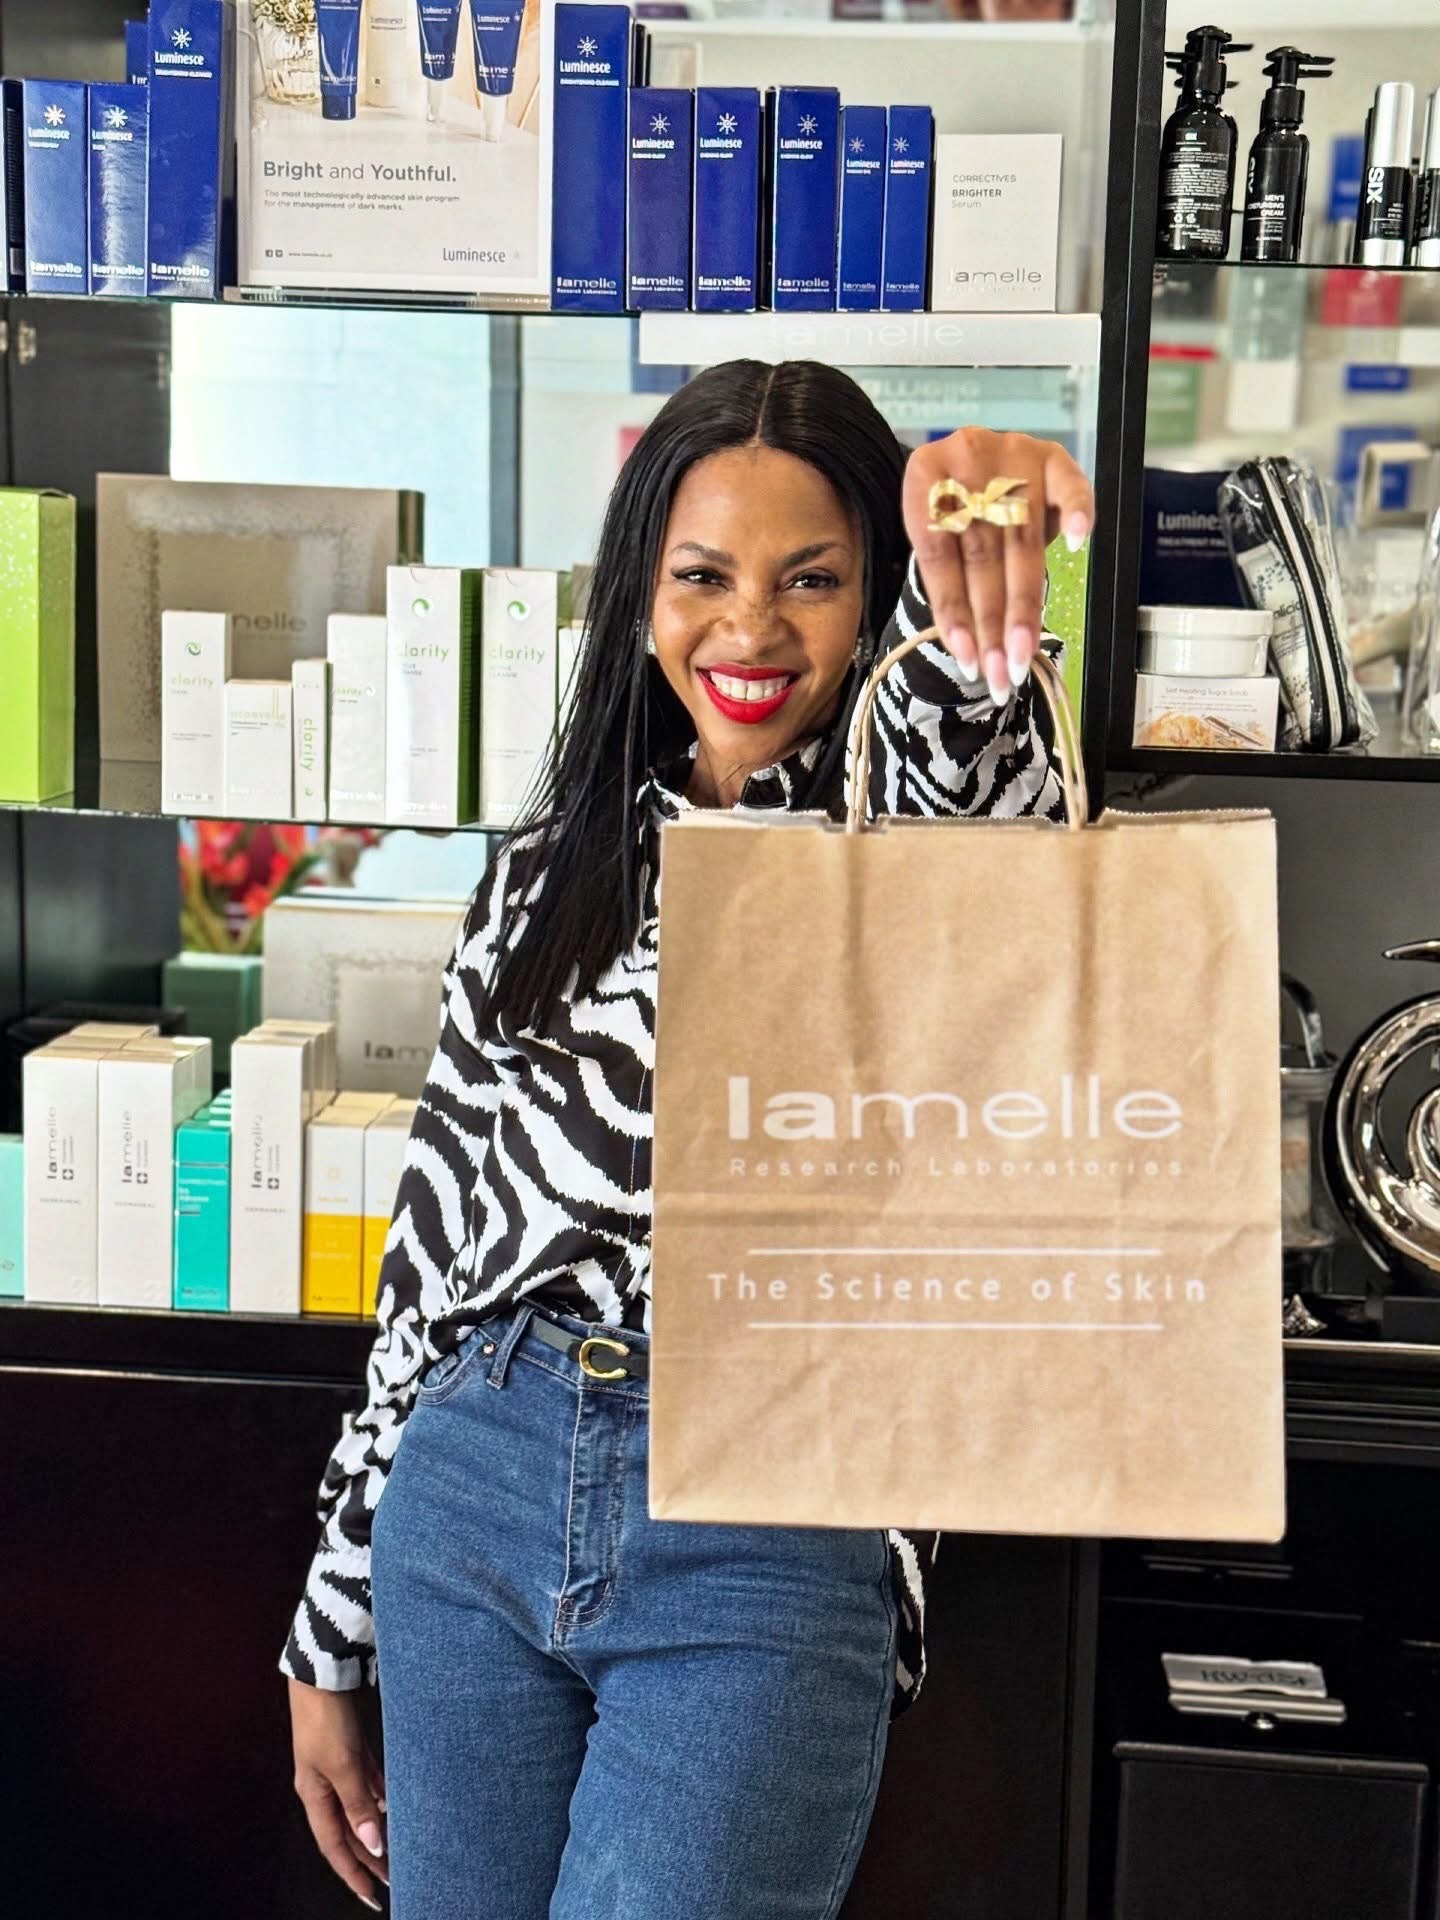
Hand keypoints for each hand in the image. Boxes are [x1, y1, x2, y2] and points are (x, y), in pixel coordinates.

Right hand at [290, 1678, 388, 1909]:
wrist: (323, 1672)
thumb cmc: (326, 1719)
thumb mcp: (342, 1766)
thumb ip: (358, 1804)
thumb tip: (373, 1844)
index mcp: (314, 1796)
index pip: (334, 1847)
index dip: (353, 1873)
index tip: (374, 1896)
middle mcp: (323, 1786)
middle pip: (347, 1830)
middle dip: (368, 1856)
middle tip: (393, 1878)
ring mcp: (336, 1766)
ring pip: (358, 1808)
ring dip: (375, 1828)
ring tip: (398, 1848)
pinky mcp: (349, 1748)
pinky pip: (366, 1781)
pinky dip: (378, 1796)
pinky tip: (392, 1805)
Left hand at [903, 429, 1093, 705]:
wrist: (973, 461)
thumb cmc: (953, 508)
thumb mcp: (935, 536)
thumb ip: (946, 577)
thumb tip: (969, 649)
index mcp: (923, 475)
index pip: (938, 555)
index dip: (953, 611)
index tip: (967, 659)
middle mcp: (967, 457)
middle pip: (982, 554)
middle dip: (992, 621)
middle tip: (1001, 671)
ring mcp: (1014, 453)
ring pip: (1022, 539)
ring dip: (1025, 605)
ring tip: (1023, 653)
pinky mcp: (1053, 456)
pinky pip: (1072, 484)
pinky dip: (1077, 513)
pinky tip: (1075, 545)